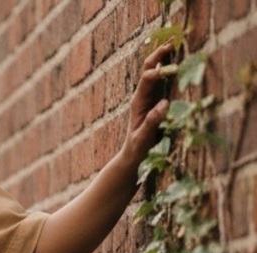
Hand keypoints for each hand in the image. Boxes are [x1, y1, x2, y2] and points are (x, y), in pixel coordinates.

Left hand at [121, 43, 173, 168]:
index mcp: (138, 101)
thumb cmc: (138, 147)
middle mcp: (143, 94)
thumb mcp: (144, 137)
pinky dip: (169, 66)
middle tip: (173, 41)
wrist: (133, 154)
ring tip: (175, 42)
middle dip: (159, 54)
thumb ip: (152, 121)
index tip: (167, 69)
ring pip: (155, 70)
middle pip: (148, 68)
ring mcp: (149, 96)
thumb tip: (164, 104)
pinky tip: (177, 58)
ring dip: (164, 56)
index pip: (146, 80)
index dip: (156, 72)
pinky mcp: (156, 99)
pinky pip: (162, 80)